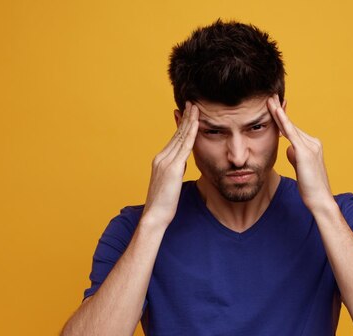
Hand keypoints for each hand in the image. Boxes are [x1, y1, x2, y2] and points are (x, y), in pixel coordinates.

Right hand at [142, 101, 198, 227]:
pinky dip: (191, 133)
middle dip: (185, 117)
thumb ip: (175, 171)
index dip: (181, 125)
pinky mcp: (173, 167)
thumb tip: (182, 164)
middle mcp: (161, 157)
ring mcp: (166, 161)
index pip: (174, 139)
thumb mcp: (170, 184)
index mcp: (160, 160)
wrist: (154, 216)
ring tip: (196, 107)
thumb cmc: (163, 205)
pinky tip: (197, 123)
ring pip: (181, 136)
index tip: (187, 113)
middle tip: (192, 102)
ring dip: (189, 120)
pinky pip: (185, 146)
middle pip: (177, 133)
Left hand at [267, 94, 333, 212]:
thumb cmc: (310, 188)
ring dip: (278, 112)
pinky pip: (291, 133)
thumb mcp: (300, 168)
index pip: (293, 129)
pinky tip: (275, 112)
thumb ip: (295, 156)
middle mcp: (313, 142)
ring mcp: (310, 146)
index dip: (283, 118)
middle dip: (279, 111)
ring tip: (268, 100)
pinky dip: (283, 121)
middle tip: (269, 96)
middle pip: (291, 125)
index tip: (274, 106)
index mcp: (312, 146)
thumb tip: (288, 149)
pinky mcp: (304, 152)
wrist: (320, 200)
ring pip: (290, 126)